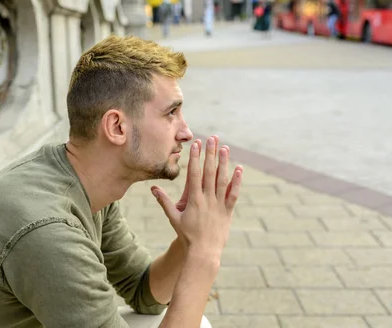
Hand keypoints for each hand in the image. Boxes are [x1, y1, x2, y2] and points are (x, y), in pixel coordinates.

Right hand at [151, 136, 242, 258]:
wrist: (204, 252)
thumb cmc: (187, 235)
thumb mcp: (173, 217)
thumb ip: (164, 201)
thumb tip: (153, 188)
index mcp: (194, 200)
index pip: (194, 174)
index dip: (195, 158)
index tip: (196, 144)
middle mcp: (207, 199)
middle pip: (209, 172)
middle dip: (210, 154)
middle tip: (212, 138)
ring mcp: (219, 205)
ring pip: (222, 180)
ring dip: (224, 163)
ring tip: (225, 148)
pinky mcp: (227, 211)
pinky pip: (233, 194)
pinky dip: (237, 181)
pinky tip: (239, 169)